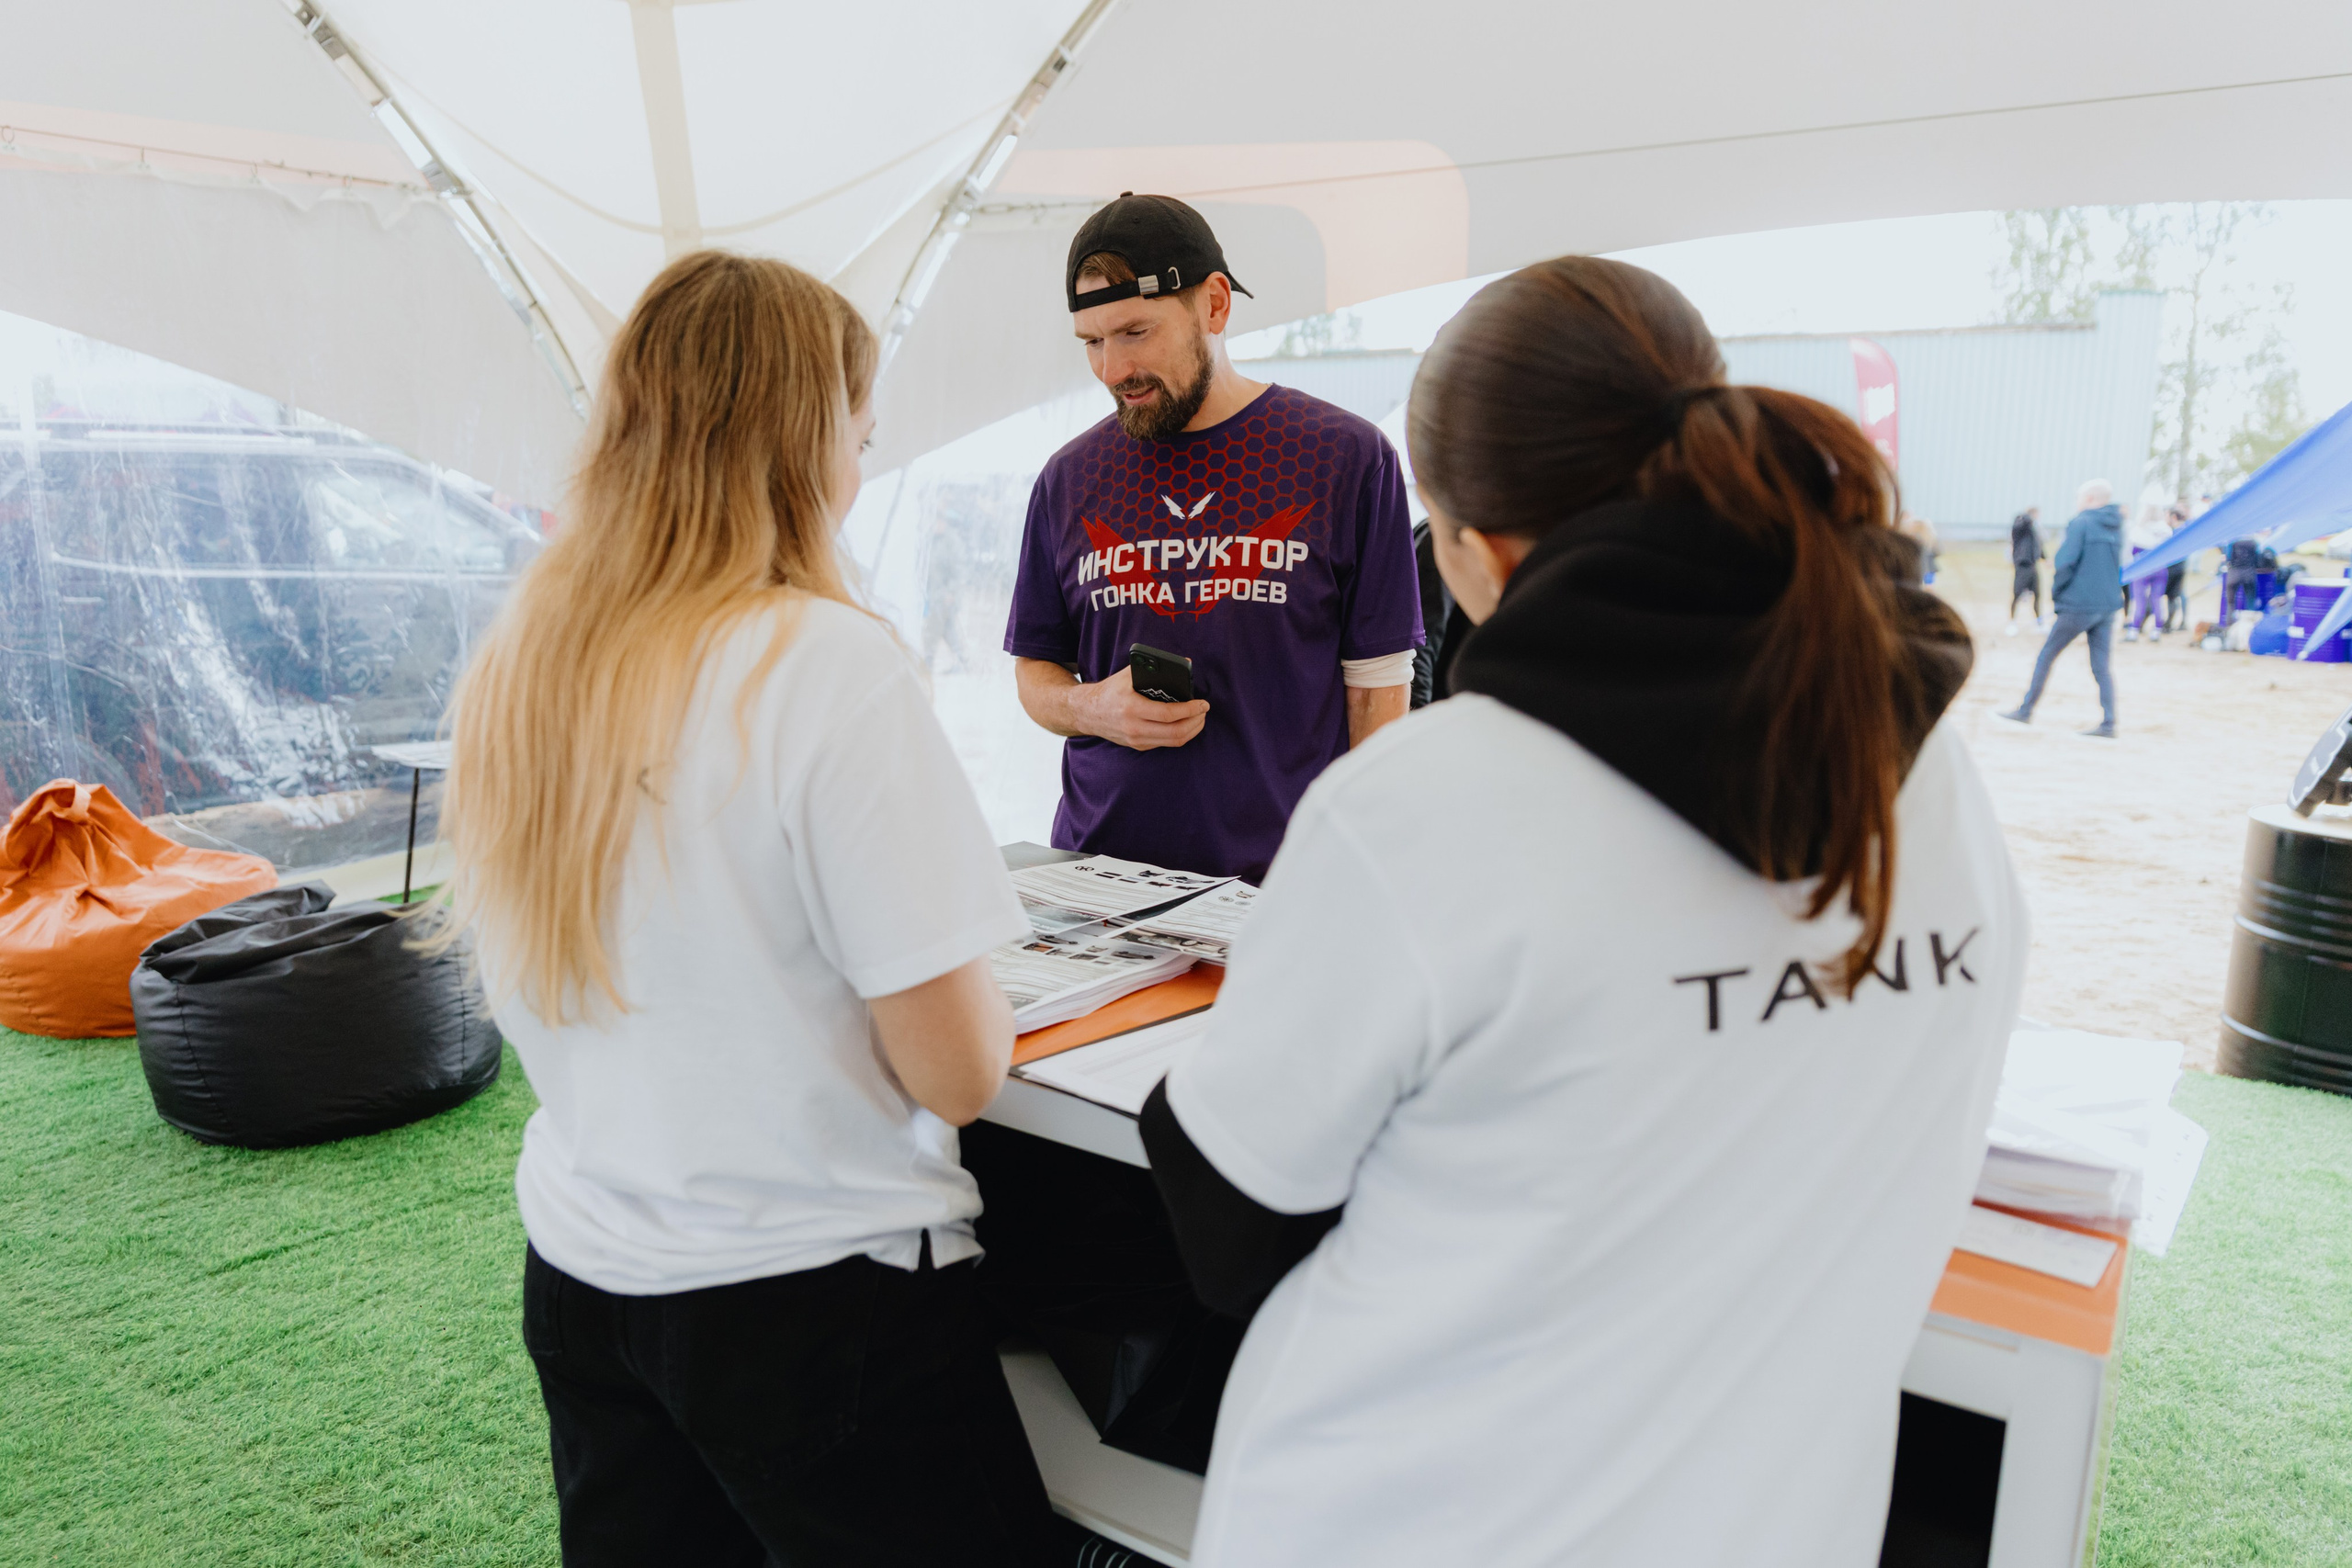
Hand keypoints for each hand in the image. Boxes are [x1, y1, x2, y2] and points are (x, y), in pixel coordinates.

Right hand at [1074, 665, 1209, 750]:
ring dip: (1192, 730)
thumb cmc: (1110, 690)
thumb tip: (1183, 662)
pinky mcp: (1138, 746)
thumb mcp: (1127, 675)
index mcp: (1132, 707)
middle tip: (1203, 711)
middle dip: (1196, 722)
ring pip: (1173, 741)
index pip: (1169, 714)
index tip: (1202, 703)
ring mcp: (1137, 740)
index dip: (1190, 709)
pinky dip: (1180, 735)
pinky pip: (1165, 743)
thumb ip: (1153, 668)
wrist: (1088, 712)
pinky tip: (1186, 725)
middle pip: (1176, 732)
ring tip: (1199, 718)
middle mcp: (1135, 727)